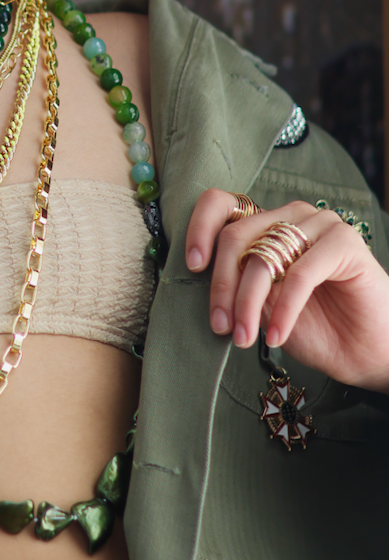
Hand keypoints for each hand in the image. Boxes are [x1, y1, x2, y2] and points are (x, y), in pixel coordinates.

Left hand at [185, 190, 388, 392]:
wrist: (368, 354)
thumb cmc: (316, 329)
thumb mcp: (262, 308)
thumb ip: (237, 285)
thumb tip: (200, 277)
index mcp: (267, 225)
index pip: (221, 205)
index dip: (199, 229)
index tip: (192, 267)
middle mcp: (291, 217)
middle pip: (236, 237)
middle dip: (222, 287)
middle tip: (221, 326)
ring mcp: (320, 225)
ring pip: (264, 256)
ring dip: (247, 302)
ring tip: (243, 338)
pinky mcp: (345, 243)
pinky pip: (299, 273)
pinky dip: (283, 308)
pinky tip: (276, 336)